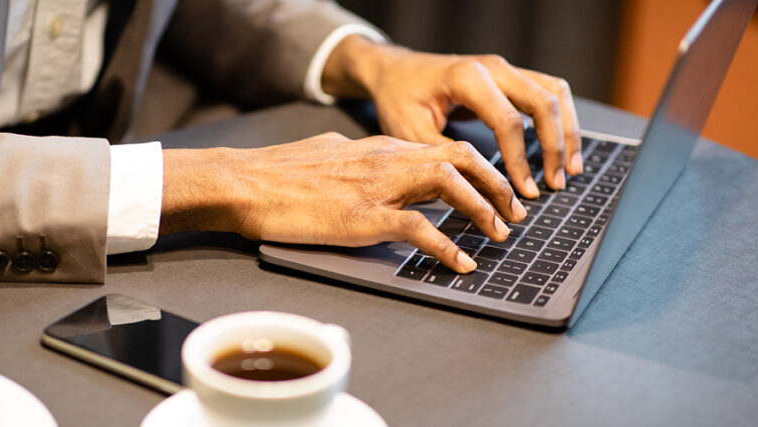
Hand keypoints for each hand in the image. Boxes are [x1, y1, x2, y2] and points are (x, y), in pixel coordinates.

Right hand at [160, 133, 526, 272]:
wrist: (243, 182)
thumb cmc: (275, 174)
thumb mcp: (325, 155)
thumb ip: (355, 161)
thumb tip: (369, 171)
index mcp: (377, 147)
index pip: (442, 147)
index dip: (477, 168)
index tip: (495, 189)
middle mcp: (384, 158)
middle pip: (458, 157)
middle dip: (494, 183)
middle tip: (514, 212)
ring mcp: (375, 185)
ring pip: (447, 182)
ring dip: (481, 208)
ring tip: (499, 234)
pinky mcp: (361, 215)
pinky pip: (418, 226)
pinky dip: (446, 245)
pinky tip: (460, 262)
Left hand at [321, 35, 582, 198]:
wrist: (395, 71)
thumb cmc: (399, 99)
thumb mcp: (412, 133)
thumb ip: (448, 158)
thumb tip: (483, 193)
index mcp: (467, 78)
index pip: (508, 121)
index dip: (520, 160)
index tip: (525, 192)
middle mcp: (492, 67)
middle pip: (543, 102)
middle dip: (555, 146)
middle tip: (556, 184)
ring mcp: (504, 68)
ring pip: (554, 92)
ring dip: (567, 131)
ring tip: (569, 169)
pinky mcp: (509, 76)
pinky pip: (547, 91)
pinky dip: (560, 119)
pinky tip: (562, 147)